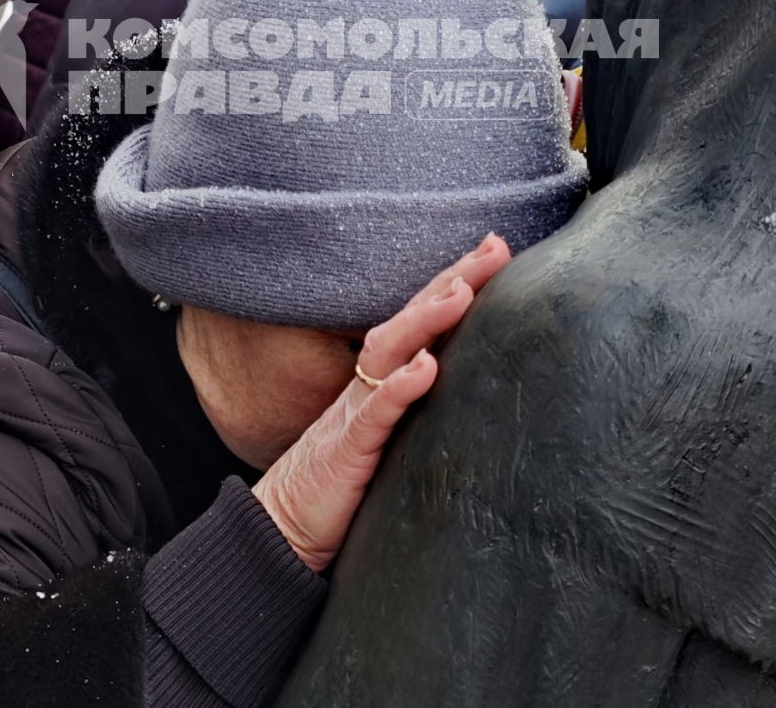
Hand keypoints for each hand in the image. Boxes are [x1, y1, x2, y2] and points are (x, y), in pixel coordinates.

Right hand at [252, 234, 510, 572]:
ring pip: (389, 352)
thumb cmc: (339, 486)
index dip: (454, 282)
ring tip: (462, 293)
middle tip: (494, 246)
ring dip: (426, 319)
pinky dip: (399, 386)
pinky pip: (373, 413)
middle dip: (453, 280)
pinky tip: (426, 367)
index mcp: (380, 381)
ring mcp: (354, 413)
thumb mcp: (387, 439)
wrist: (281, 528)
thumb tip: (459, 384)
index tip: (493, 250)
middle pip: (410, 319)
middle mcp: (367, 386)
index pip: (420, 321)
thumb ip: (414, 409)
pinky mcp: (347, 450)